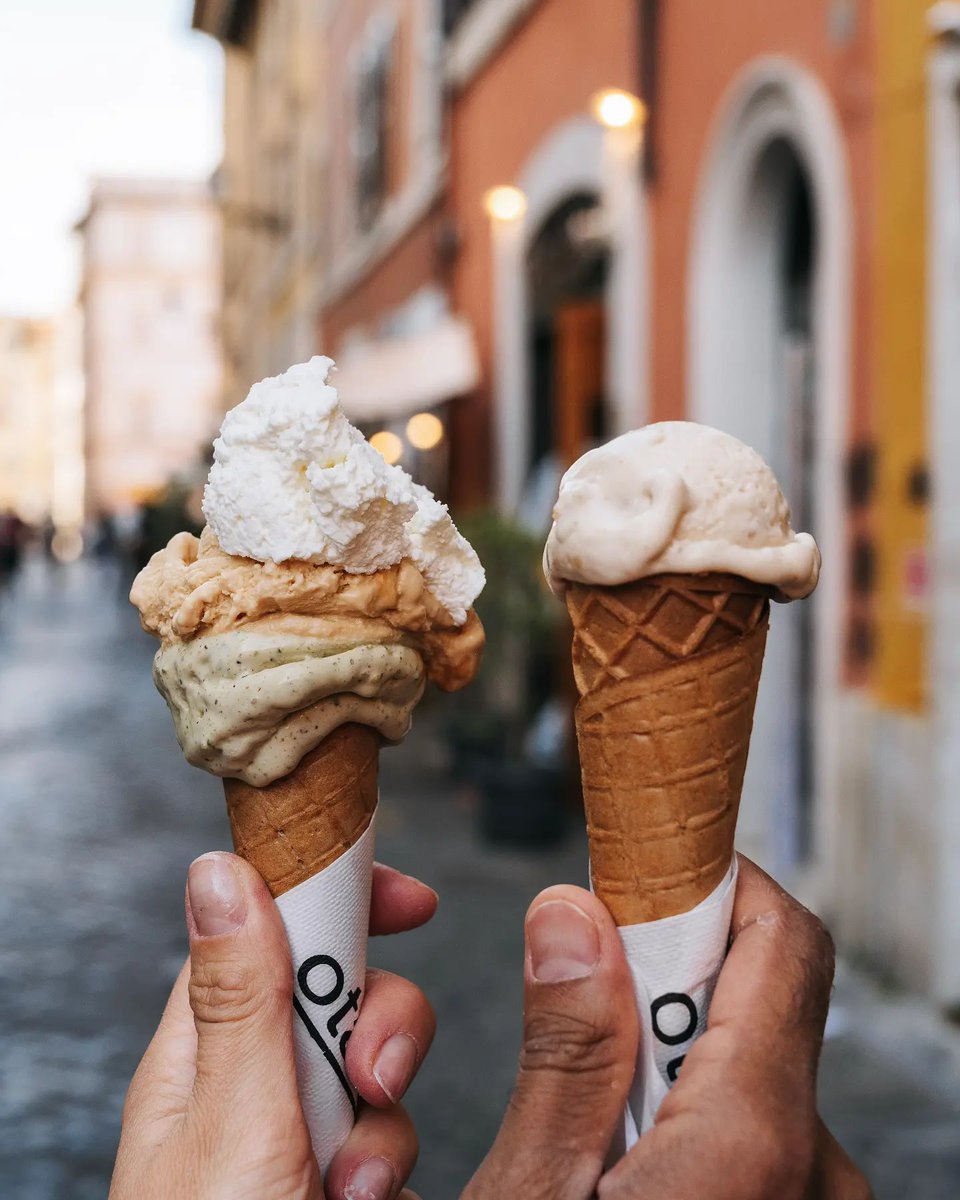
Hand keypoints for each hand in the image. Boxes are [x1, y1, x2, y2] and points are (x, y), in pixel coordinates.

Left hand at [111, 852, 434, 1199]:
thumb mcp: (231, 1119)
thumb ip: (241, 1000)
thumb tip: (218, 870)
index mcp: (199, 1060)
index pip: (264, 936)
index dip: (330, 901)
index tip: (406, 898)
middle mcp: (249, 1092)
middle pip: (339, 998)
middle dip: (381, 1027)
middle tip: (372, 1078)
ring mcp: (299, 1139)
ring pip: (378, 1073)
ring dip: (385, 1127)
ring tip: (354, 1185)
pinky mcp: (343, 1178)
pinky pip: (393, 1141)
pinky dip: (391, 1171)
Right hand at [464, 856, 872, 1199]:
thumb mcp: (533, 1194)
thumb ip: (566, 1056)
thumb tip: (571, 917)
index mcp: (755, 1142)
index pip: (780, 937)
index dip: (710, 886)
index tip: (638, 880)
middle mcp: (815, 1165)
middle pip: (756, 998)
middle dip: (664, 984)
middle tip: (580, 1018)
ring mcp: (812, 1195)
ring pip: (749, 1062)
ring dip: (670, 1054)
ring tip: (592, 1117)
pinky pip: (758, 1120)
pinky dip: (693, 1109)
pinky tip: (628, 1158)